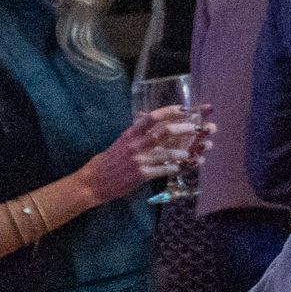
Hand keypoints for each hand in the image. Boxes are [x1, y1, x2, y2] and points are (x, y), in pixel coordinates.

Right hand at [75, 103, 204, 208]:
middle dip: (185, 129)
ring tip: (188, 153)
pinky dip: (174, 167)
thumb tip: (146, 116)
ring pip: (168, 152)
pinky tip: (179, 167)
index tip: (185, 109)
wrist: (93, 182)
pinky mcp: (141, 175)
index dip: (170, 111)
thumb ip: (136, 131)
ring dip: (183, 152)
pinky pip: (164, 169)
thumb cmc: (109, 160)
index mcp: (131, 134)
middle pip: (165, 132)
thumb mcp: (121, 141)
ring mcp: (139, 160)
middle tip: (197, 129)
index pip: (152, 117)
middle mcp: (135, 144)